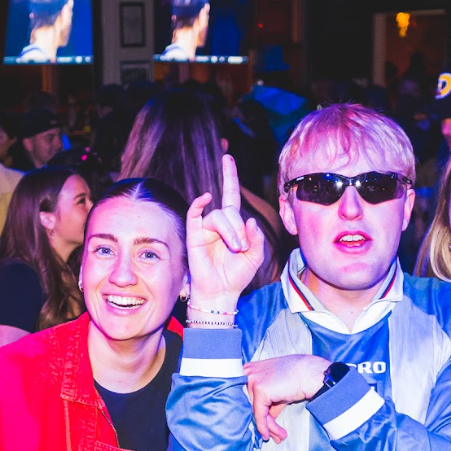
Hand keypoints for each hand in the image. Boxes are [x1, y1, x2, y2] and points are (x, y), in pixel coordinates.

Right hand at [186, 155, 265, 312]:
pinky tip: (204, 198)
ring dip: (230, 231)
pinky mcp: (194, 235)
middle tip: (241, 247)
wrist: (222, 292)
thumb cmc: (238, 275)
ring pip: (219, 216)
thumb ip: (256, 238)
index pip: (231, 194)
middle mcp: (219, 223)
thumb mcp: (256, 256)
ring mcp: (205, 228)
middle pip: (230, 210)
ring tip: (235, 248)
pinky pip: (194, 214)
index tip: (227, 157)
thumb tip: (250, 221)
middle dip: (239, 227)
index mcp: (234, 224)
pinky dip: (198, 204)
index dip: (230, 176)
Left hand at [242, 354, 330, 442]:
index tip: (263, 425)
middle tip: (273, 434)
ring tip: (279, 435)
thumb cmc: (297, 379)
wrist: (311, 374)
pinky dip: (265, 427)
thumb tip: (264, 423)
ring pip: (256, 412)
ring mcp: (253, 380)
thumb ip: (267, 404)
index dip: (255, 412)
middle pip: (251, 405)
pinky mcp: (260, 390)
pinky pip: (260, 415)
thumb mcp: (276, 390)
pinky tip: (270, 435)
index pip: (246, 396)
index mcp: (250, 369)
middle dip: (264, 422)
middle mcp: (248, 372)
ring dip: (269, 427)